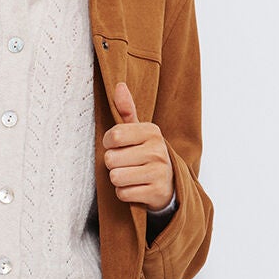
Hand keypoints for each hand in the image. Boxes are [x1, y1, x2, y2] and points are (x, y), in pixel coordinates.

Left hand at [102, 80, 174, 209]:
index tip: (117, 146)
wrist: (170, 184)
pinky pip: (123, 193)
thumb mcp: (139, 132)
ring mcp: (159, 172)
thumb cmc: (147, 154)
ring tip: (130, 175)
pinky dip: (125, 193)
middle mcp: (158, 150)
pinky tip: (135, 187)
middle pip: (111, 159)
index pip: (113, 136)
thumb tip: (118, 85)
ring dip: (118, 179)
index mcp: (152, 131)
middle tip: (126, 164)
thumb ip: (126, 111)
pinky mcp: (156, 192)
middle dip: (113, 164)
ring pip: (116, 177)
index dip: (108, 144)